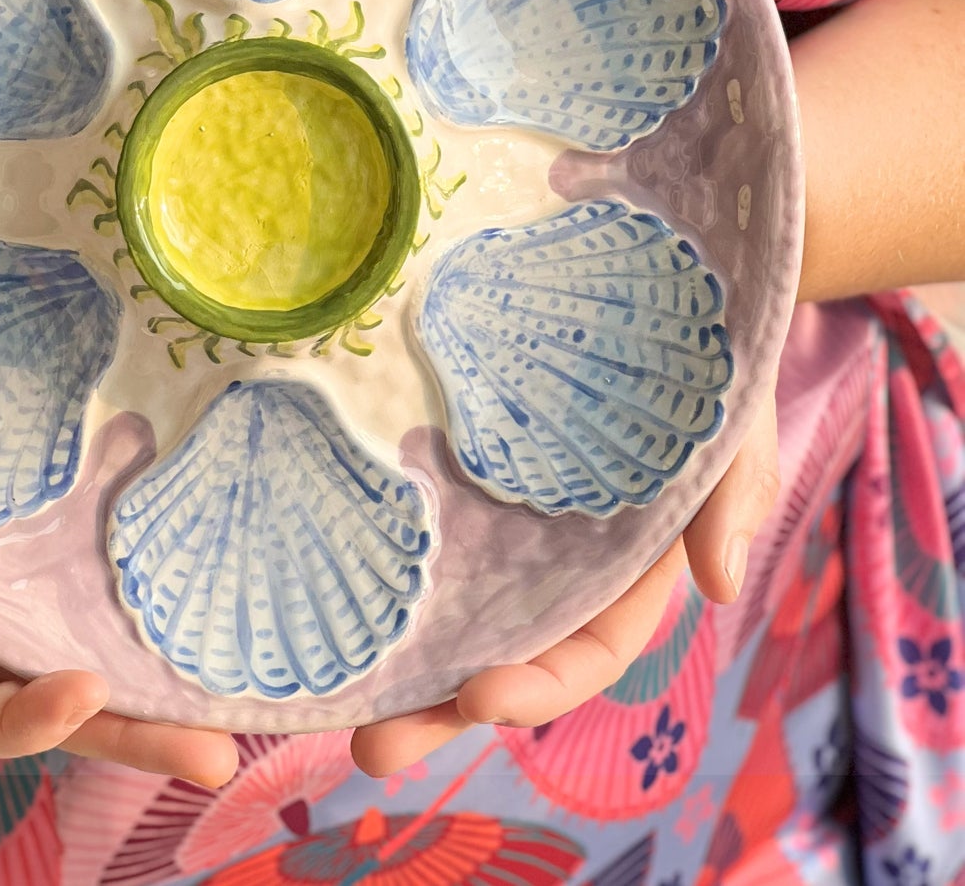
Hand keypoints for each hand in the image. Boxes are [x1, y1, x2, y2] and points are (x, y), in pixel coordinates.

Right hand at [0, 271, 238, 785]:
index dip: (19, 721)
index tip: (86, 689)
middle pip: (44, 692)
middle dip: (127, 730)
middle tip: (214, 751)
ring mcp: (5, 552)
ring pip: (82, 633)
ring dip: (156, 673)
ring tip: (239, 693)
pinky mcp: (41, 494)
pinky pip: (94, 551)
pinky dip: (146, 579)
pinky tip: (208, 577)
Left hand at [350, 387, 780, 776]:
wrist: (649, 297)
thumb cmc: (704, 375)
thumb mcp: (730, 433)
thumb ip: (730, 503)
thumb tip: (719, 587)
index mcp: (620, 574)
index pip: (580, 653)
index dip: (536, 686)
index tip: (479, 698)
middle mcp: (547, 562)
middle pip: (493, 651)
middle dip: (437, 709)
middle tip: (371, 751)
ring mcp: (489, 516)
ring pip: (441, 602)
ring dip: (390, 659)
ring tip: (325, 704)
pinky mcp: (444, 461)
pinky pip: (408, 518)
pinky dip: (370, 558)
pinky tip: (318, 586)